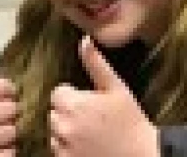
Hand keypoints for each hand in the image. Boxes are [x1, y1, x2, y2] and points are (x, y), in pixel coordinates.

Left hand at [48, 37, 157, 156]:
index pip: (57, 93)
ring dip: (67, 130)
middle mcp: (64, 126)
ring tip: (91, 133)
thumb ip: (96, 63)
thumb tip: (84, 40)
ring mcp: (65, 147)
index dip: (73, 96)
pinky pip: (58, 150)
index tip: (90, 103)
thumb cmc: (131, 121)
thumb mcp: (116, 88)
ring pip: (55, 131)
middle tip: (92, 118)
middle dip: (69, 112)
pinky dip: (68, 148)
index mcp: (74, 104)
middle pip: (54, 112)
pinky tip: (88, 146)